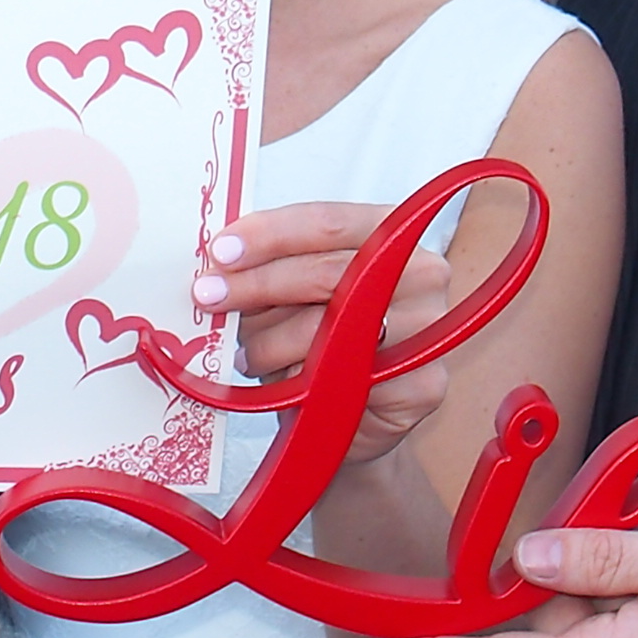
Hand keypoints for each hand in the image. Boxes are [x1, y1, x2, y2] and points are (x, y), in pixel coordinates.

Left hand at [196, 201, 452, 463]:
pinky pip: (344, 381)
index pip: (328, 222)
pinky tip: (281, 385)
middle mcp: (423, 272)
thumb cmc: (320, 340)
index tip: (221, 251)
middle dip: (257, 285)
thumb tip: (217, 264)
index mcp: (392, 231)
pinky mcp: (424, 385)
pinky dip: (300, 384)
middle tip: (208, 297)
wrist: (353, 415)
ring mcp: (429, 329)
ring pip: (329, 331)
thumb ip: (271, 268)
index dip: (271, 234)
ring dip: (270, 344)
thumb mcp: (294, 291)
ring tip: (246, 354)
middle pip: (327, 273)